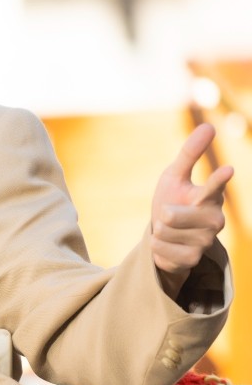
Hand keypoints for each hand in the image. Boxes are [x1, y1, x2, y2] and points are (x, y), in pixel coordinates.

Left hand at [150, 123, 232, 294]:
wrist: (165, 234)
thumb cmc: (174, 198)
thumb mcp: (176, 175)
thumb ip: (190, 153)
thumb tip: (209, 125)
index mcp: (211, 196)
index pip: (214, 186)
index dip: (218, 178)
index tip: (227, 169)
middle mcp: (215, 219)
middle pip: (173, 216)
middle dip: (163, 214)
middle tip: (169, 213)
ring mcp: (205, 241)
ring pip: (165, 232)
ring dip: (160, 230)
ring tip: (170, 230)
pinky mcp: (193, 259)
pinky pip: (161, 248)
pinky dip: (158, 245)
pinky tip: (169, 244)